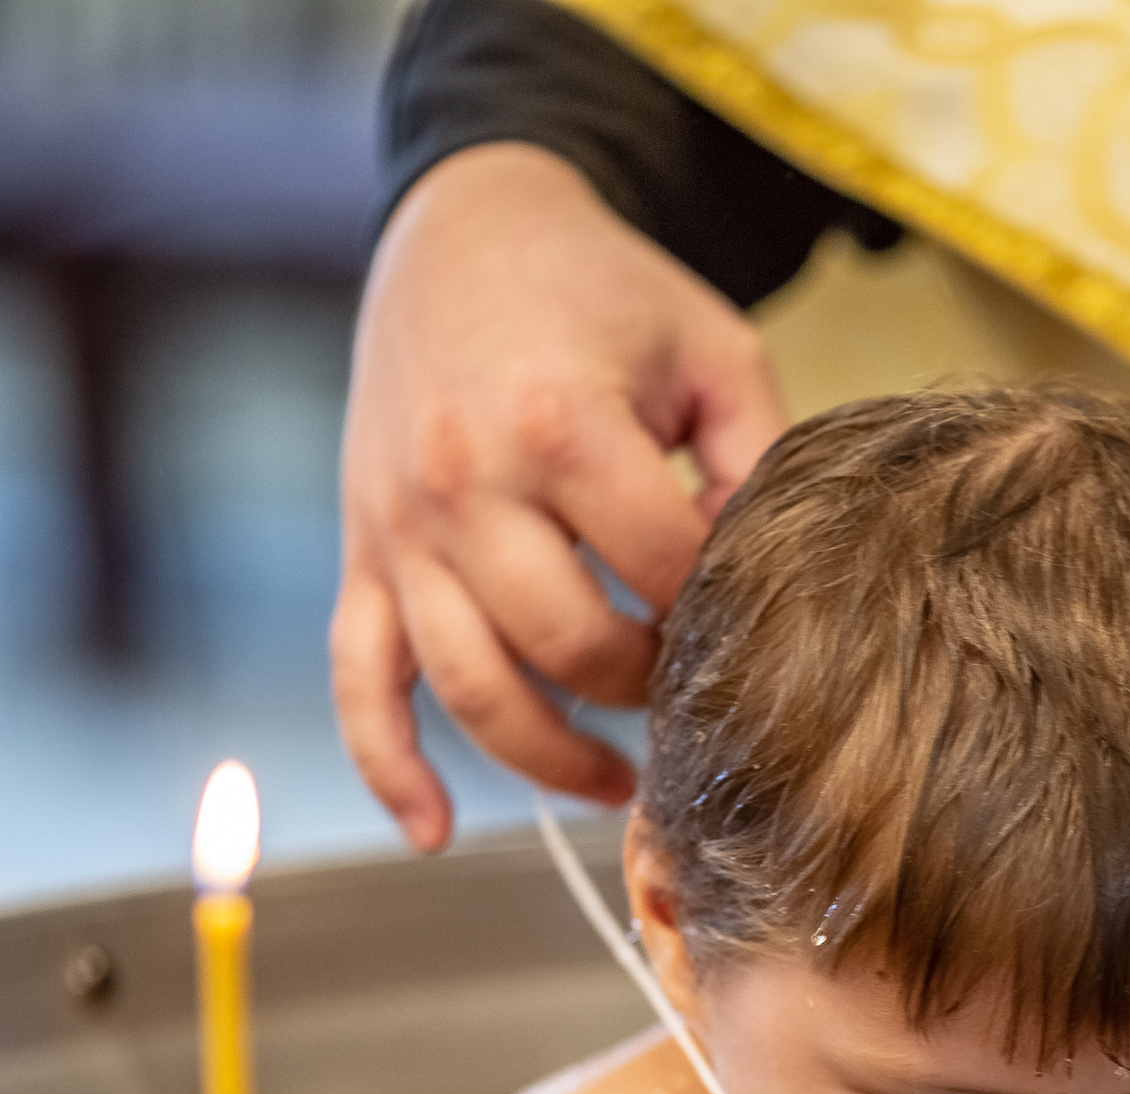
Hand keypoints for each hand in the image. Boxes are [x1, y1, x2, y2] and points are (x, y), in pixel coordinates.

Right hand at [334, 143, 785, 848]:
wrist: (465, 229)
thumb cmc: (603, 293)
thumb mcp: (711, 348)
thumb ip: (758, 461)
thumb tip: (769, 583)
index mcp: (560, 424)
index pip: (661, 571)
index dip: (718, 609)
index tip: (749, 616)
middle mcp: (465, 485)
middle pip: (569, 646)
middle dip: (645, 688)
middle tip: (689, 691)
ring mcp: (402, 528)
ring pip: (471, 688)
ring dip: (550, 757)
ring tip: (618, 788)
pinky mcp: (365, 553)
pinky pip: (360, 680)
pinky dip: (389, 766)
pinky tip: (434, 829)